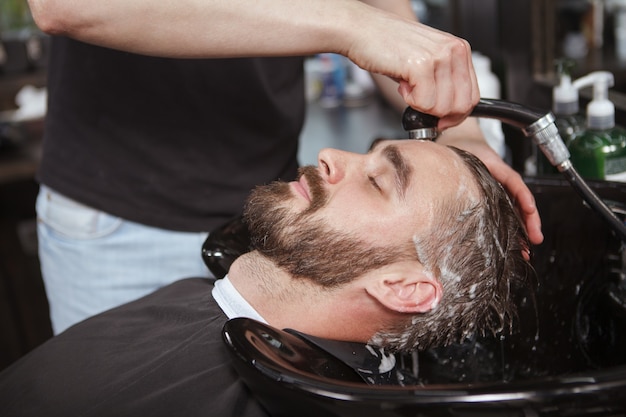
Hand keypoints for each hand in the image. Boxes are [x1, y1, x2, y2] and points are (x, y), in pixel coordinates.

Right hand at [343, 11, 479, 129]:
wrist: (362, 30)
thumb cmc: (388, 45)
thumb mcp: (426, 60)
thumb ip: (443, 82)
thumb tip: (448, 112)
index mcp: (459, 49)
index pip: (472, 96)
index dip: (456, 115)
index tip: (440, 119)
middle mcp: (454, 51)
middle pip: (461, 106)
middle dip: (439, 115)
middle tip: (420, 104)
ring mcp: (439, 57)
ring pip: (442, 107)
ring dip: (421, 105)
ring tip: (408, 86)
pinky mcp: (421, 65)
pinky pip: (424, 103)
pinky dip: (409, 101)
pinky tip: (402, 84)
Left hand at [436, 119, 543, 245]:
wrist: (460, 142)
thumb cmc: (463, 148)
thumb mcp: (463, 155)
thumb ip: (463, 168)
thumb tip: (452, 185)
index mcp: (497, 168)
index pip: (514, 182)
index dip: (523, 196)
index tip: (529, 209)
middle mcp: (502, 181)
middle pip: (520, 202)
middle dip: (529, 222)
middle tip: (534, 239)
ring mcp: (499, 190)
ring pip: (515, 211)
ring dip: (522, 230)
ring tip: (525, 250)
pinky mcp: (493, 199)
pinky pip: (506, 214)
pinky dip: (511, 229)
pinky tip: (514, 244)